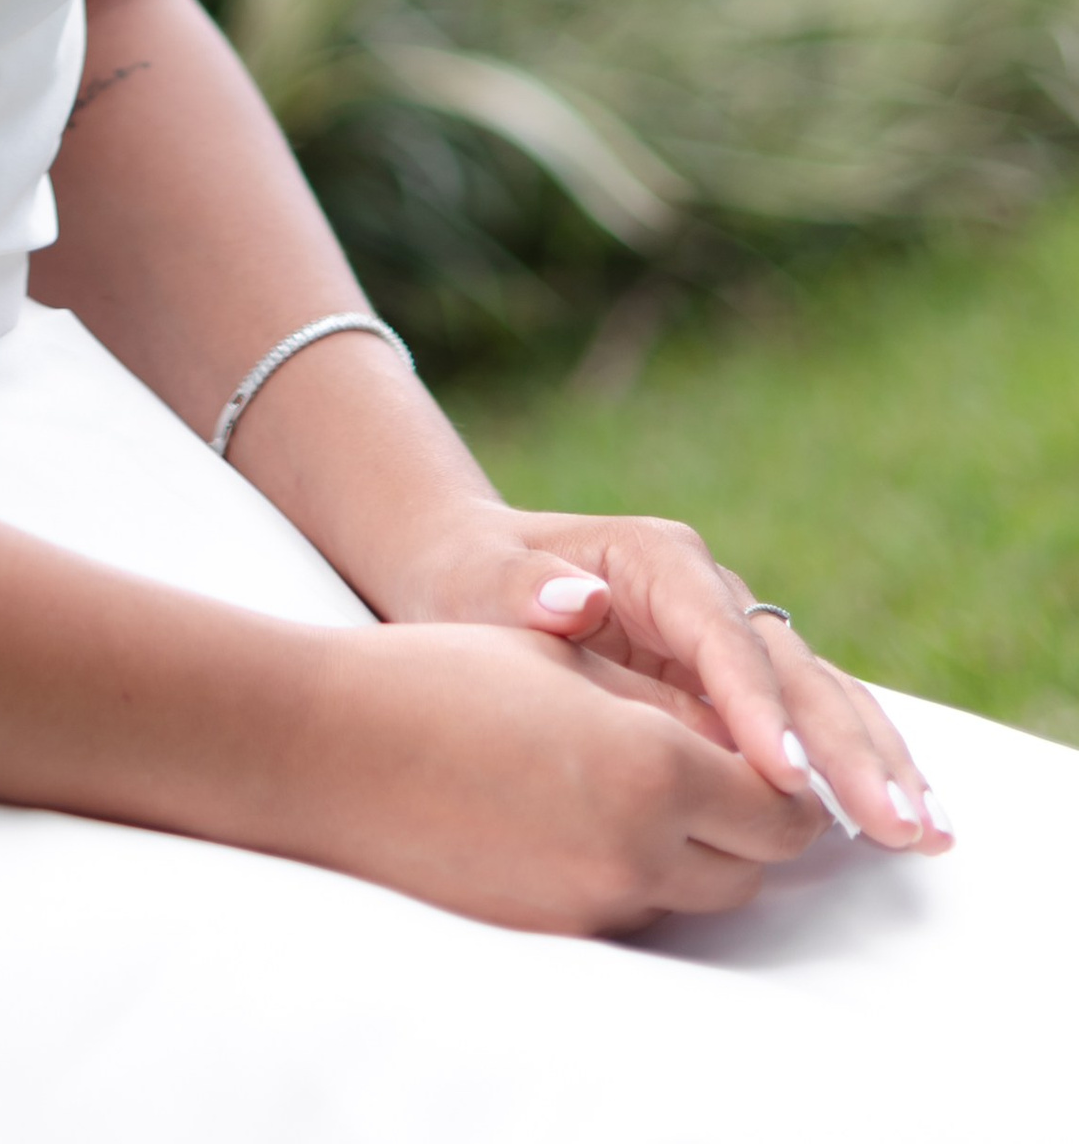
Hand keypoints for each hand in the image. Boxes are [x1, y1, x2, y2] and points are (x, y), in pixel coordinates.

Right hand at [286, 617, 828, 934]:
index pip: (780, 804)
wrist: (330, 750)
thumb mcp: (562, 662)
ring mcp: (594, 905)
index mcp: (654, 768)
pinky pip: (629, 908)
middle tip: (730, 771)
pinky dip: (634, 868)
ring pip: (695, 894)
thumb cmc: (442, 677)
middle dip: (752, 820)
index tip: (778, 752)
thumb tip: (737, 739)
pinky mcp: (552, 933)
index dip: (791, 778)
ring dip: (697, 850)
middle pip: (752, 866)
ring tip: (650, 788)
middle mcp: (639, 853)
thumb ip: (664, 704)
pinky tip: (584, 815)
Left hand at [381, 500, 950, 858]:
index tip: (785, 777)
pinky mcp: (739, 679)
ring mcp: (733, 633)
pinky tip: (901, 820)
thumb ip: (520, 591)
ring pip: (822, 695)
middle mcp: (712, 589)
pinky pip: (809, 721)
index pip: (720, 638)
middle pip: (794, 670)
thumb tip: (575, 601)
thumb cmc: (466, 578)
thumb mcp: (472, 581)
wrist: (468, 568)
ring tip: (927, 833)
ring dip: (876, 762)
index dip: (756, 709)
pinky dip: (857, 766)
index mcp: (658, 560)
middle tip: (897, 824)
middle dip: (847, 749)